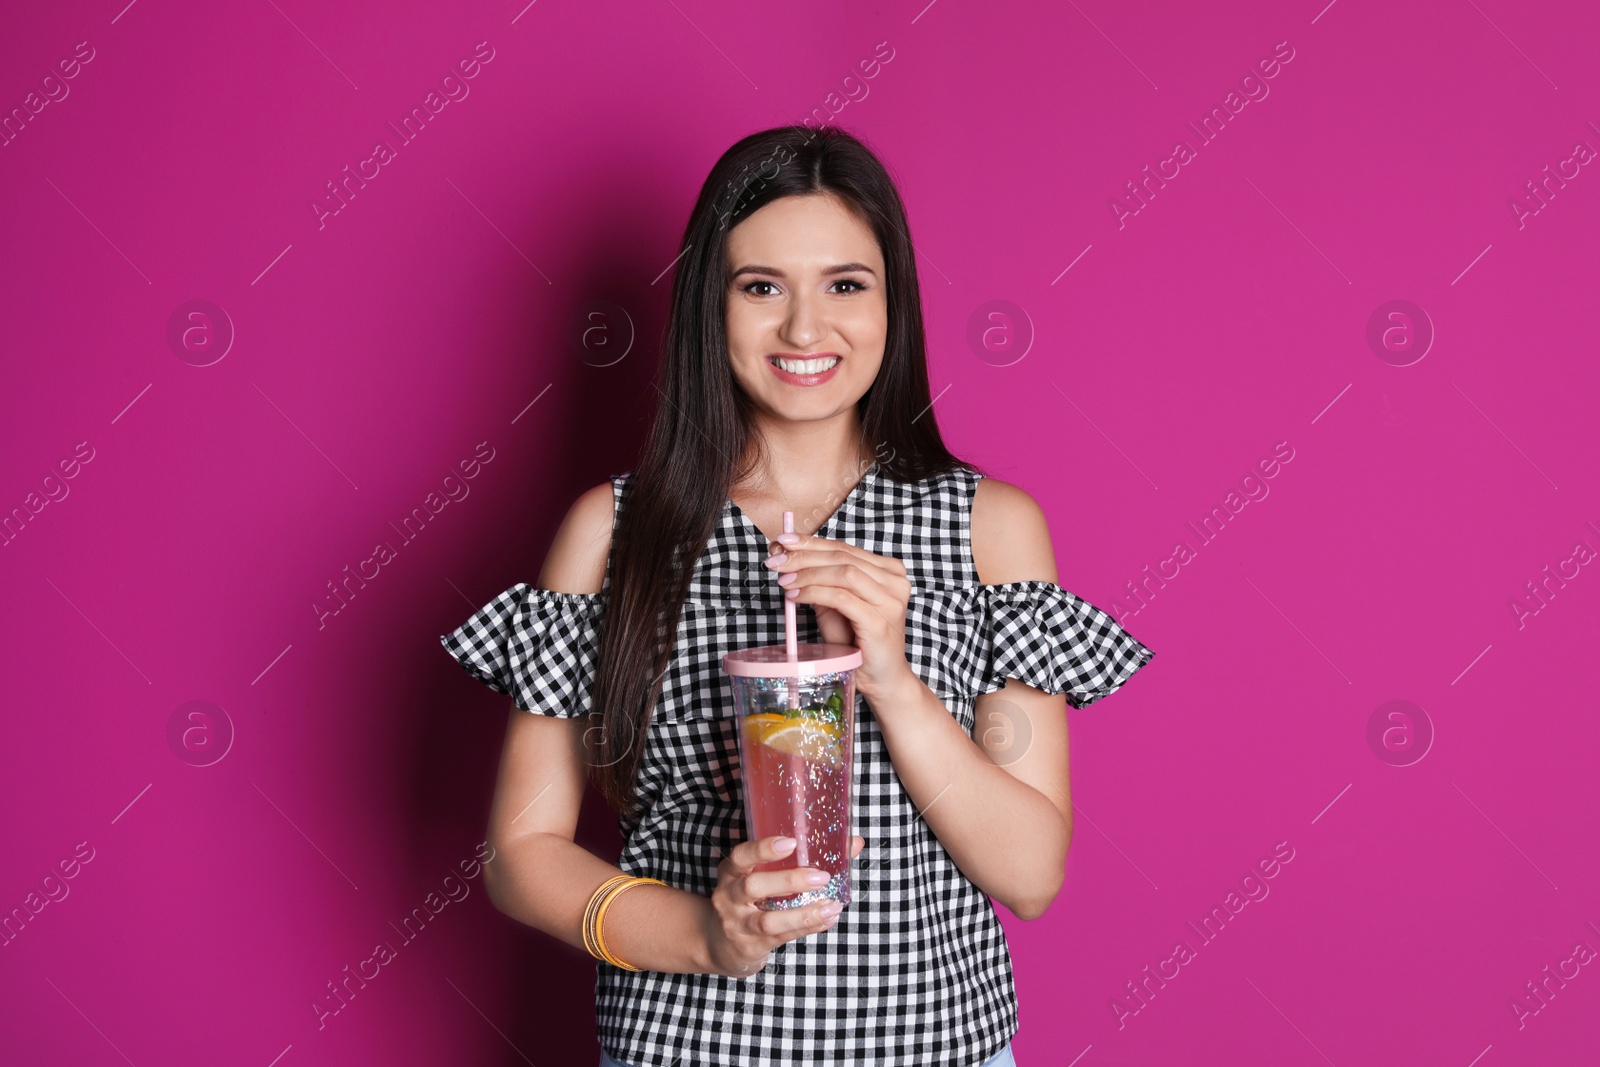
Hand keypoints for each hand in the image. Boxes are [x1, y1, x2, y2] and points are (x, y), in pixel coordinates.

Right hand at [704, 834, 865, 977]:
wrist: (718, 943)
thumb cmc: (749, 900)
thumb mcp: (760, 876)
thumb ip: (798, 859)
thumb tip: (851, 843)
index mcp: (732, 872)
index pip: (741, 856)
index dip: (764, 849)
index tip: (791, 843)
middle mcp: (729, 896)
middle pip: (753, 886)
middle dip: (789, 881)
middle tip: (822, 876)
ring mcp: (737, 924)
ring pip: (768, 920)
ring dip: (804, 913)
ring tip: (831, 906)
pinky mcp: (749, 945)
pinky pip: (781, 937)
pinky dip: (807, 928)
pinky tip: (826, 919)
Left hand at [765, 532, 918, 701]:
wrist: (881, 679)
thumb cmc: (858, 643)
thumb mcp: (835, 607)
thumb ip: (819, 583)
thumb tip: (788, 558)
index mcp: (888, 571)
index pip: (844, 548)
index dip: (811, 542)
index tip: (783, 541)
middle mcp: (895, 581)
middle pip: (842, 556)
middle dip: (804, 556)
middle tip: (776, 561)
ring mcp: (890, 601)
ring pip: (843, 572)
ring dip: (808, 574)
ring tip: (784, 581)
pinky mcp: (880, 621)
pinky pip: (842, 598)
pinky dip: (815, 593)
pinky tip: (796, 596)